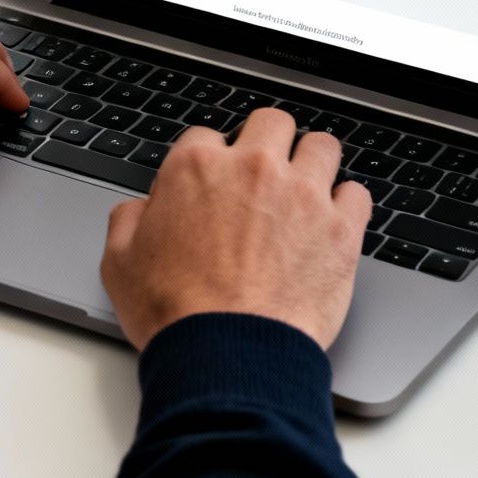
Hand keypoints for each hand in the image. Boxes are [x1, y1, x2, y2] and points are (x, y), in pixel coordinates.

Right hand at [99, 109, 370, 350]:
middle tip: (264, 174)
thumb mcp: (119, 263)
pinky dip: (347, 205)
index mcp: (196, 169)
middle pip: (272, 123)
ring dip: (313, 164)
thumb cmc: (176, 314)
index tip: (213, 185)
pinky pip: (357, 193)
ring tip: (305, 190)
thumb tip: (139, 210)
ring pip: (322, 146)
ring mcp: (302, 195)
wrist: (228, 355)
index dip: (208, 161)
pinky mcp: (341, 229)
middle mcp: (253, 169)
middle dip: (267, 143)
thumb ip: (128, 221)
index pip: (206, 137)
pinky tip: (333, 223)